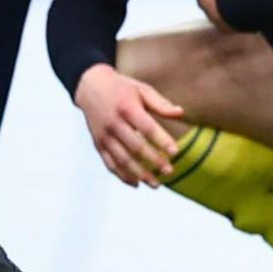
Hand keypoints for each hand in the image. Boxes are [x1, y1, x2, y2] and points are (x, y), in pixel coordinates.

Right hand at [75, 65, 187, 185]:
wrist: (90, 87)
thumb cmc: (123, 88)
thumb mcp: (142, 89)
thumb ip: (161, 104)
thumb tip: (181, 113)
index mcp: (127, 108)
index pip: (147, 128)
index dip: (161, 141)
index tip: (175, 152)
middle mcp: (114, 124)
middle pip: (135, 147)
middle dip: (153, 161)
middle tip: (169, 171)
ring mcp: (104, 136)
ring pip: (122, 159)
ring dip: (139, 174)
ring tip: (155, 184)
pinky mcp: (98, 144)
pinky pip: (109, 163)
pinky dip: (122, 175)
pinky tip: (136, 183)